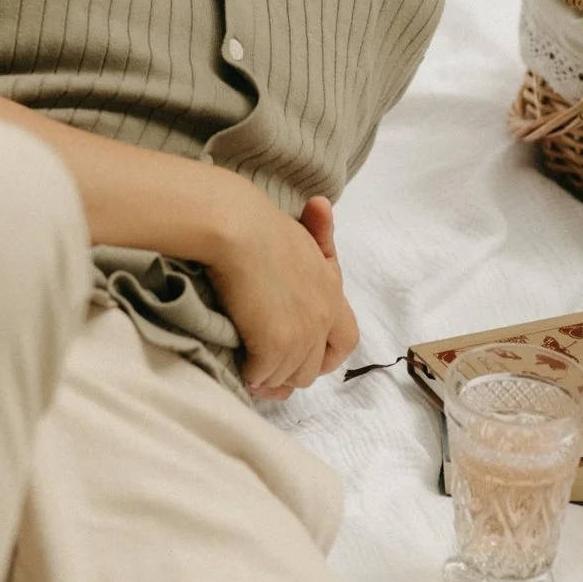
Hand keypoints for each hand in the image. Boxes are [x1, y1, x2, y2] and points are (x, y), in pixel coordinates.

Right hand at [204, 182, 359, 399]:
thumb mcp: (299, 232)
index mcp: (332, 293)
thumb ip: (317, 235)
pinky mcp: (276, 345)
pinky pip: (263, 375)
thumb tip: (320, 204)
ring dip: (268, 375)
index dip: (325, 355)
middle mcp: (324, 318)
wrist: (238, 228)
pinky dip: (249, 373)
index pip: (346, 341)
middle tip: (266, 364)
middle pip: (315, 368)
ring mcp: (302, 334)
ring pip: (289, 377)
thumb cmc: (262, 225)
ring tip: (248, 365)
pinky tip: (236, 362)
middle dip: (292, 371)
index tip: (302, 355)